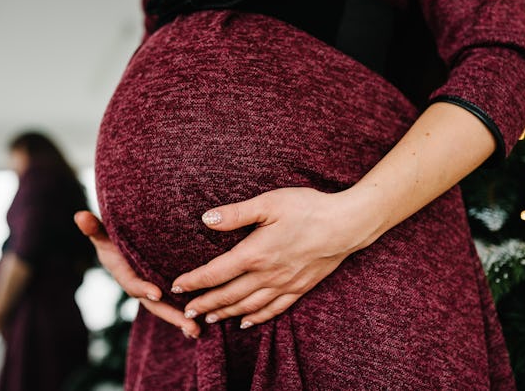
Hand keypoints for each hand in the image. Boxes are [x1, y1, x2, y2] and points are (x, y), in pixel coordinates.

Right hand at [74, 211, 200, 338]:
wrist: (120, 245)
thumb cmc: (112, 237)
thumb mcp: (103, 234)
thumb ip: (94, 228)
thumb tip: (79, 216)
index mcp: (123, 274)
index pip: (133, 283)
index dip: (142, 288)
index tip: (157, 293)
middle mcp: (137, 286)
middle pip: (154, 304)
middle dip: (171, 315)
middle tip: (190, 326)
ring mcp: (150, 290)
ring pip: (166, 307)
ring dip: (181, 320)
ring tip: (198, 331)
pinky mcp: (162, 289)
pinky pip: (174, 304)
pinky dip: (185, 314)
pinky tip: (203, 325)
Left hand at [172, 186, 384, 328]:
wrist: (346, 225)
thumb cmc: (307, 208)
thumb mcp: (269, 203)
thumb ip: (236, 213)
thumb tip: (206, 219)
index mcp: (255, 253)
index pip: (216, 272)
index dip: (194, 281)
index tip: (178, 286)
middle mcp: (267, 274)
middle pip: (228, 295)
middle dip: (205, 303)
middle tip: (186, 311)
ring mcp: (284, 284)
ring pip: (248, 305)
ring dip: (226, 313)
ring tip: (209, 318)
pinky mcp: (300, 287)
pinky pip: (274, 309)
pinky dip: (257, 317)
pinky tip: (246, 322)